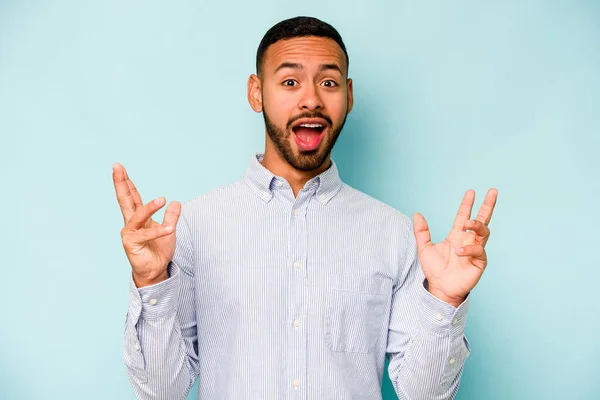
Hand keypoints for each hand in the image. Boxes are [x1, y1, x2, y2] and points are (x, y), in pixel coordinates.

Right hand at [112, 163, 180, 287]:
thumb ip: (171, 216)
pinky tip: (169, 228)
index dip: (126, 182)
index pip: (132, 196)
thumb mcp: (169, 229)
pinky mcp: (131, 244)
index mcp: (138, 217)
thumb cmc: (159, 250)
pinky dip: (159, 231)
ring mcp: (129, 233)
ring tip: (162, 199)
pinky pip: (146, 235)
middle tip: (116, 166)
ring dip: (150, 207)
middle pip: (124, 199)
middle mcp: (131, 223)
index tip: (119, 167)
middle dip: (121, 182)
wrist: (155, 270)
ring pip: (138, 215)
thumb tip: (176, 202)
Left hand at [413, 189, 497, 306]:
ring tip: (468, 223)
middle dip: (488, 206)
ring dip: (477, 225)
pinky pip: (478, 250)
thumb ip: (421, 231)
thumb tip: (416, 214)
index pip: (464, 215)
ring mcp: (475, 250)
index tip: (470, 192)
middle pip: (482, 219)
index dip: (467, 204)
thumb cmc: (435, 269)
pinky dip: (469, 249)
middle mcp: (468, 240)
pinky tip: (459, 252)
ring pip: (484, 232)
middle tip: (492, 192)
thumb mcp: (424, 248)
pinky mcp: (479, 262)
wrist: (440, 288)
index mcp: (457, 235)